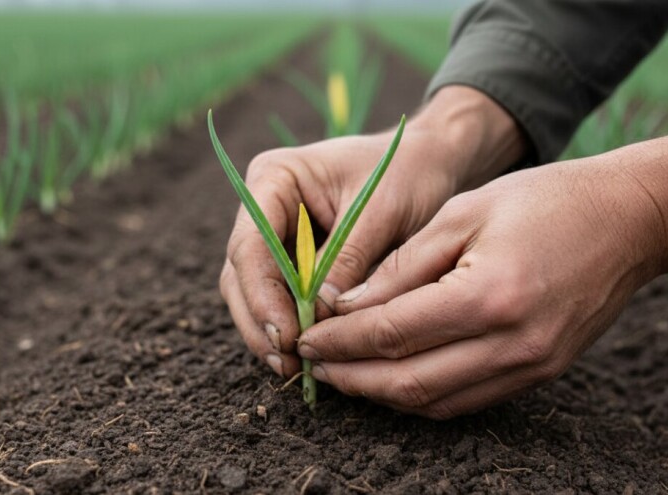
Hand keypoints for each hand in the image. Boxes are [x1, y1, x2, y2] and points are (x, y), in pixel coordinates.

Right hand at [220, 86, 525, 376]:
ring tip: (294, 368)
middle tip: (286, 363)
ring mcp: (273, 233)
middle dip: (260, 321)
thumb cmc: (406, 173)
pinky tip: (307, 355)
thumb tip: (319, 315)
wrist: (426, 161)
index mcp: (274, 178)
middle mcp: (263, 206)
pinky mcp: (291, 258)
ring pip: (252, 292)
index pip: (250, 244)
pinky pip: (278, 297)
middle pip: (241, 273)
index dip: (261, 295)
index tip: (286, 335)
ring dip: (269, 330)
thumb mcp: (381, 211)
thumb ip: (348, 258)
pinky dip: (289, 325)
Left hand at [297, 130, 667, 418]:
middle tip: (313, 363)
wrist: (628, 219)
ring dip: (382, 393)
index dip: (339, 340)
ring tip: (344, 373)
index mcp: (488, 295)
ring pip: (436, 402)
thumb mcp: (462, 213)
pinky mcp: (541, 373)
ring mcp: (531, 366)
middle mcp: (512, 344)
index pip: (391, 332)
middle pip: (408, 382)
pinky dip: (422, 395)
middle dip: (351, 377)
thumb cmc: (542, 201)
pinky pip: (467, 400)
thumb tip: (345, 305)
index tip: (305, 336)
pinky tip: (393, 376)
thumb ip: (401, 266)